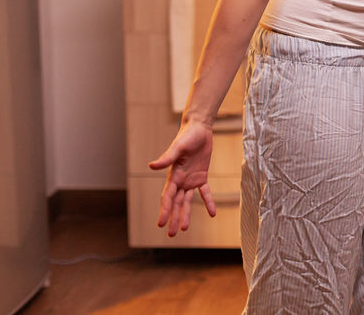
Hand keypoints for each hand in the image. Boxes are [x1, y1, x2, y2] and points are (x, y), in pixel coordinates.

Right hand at [148, 121, 216, 237]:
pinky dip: (208, 202)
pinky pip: (205, 192)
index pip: (167, 197)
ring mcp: (190, 179)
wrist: (199, 128)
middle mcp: (180, 180)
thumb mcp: (178, 147)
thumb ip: (166, 158)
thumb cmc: (187, 136)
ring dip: (185, 214)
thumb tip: (151, 166)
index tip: (161, 224)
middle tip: (171, 234)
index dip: (164, 210)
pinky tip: (212, 213)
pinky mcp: (202, 176)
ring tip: (184, 228)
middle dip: (173, 218)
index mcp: (173, 176)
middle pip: (176, 203)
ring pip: (187, 201)